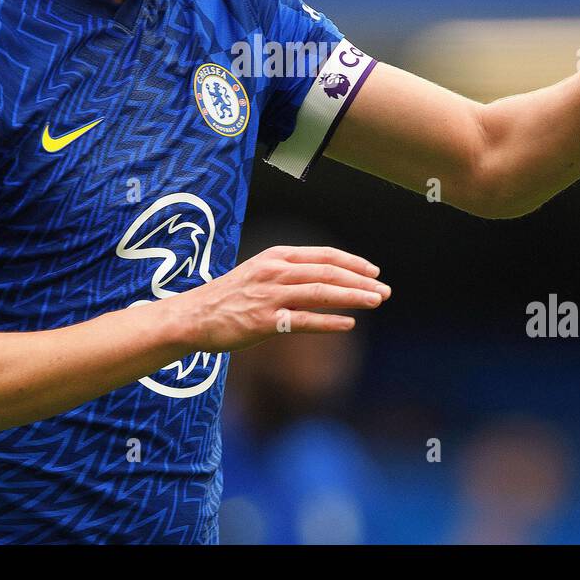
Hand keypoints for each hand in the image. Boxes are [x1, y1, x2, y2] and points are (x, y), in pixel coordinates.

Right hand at [177, 245, 388, 352]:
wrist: (194, 316)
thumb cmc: (230, 296)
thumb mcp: (260, 272)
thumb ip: (289, 272)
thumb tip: (324, 278)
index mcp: (277, 257)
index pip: (323, 255)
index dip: (352, 262)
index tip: (374, 271)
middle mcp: (276, 272)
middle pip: (327, 272)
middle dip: (360, 281)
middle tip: (385, 291)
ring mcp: (270, 296)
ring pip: (321, 293)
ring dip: (352, 297)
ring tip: (376, 302)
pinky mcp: (265, 321)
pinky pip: (303, 321)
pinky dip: (329, 322)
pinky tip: (348, 324)